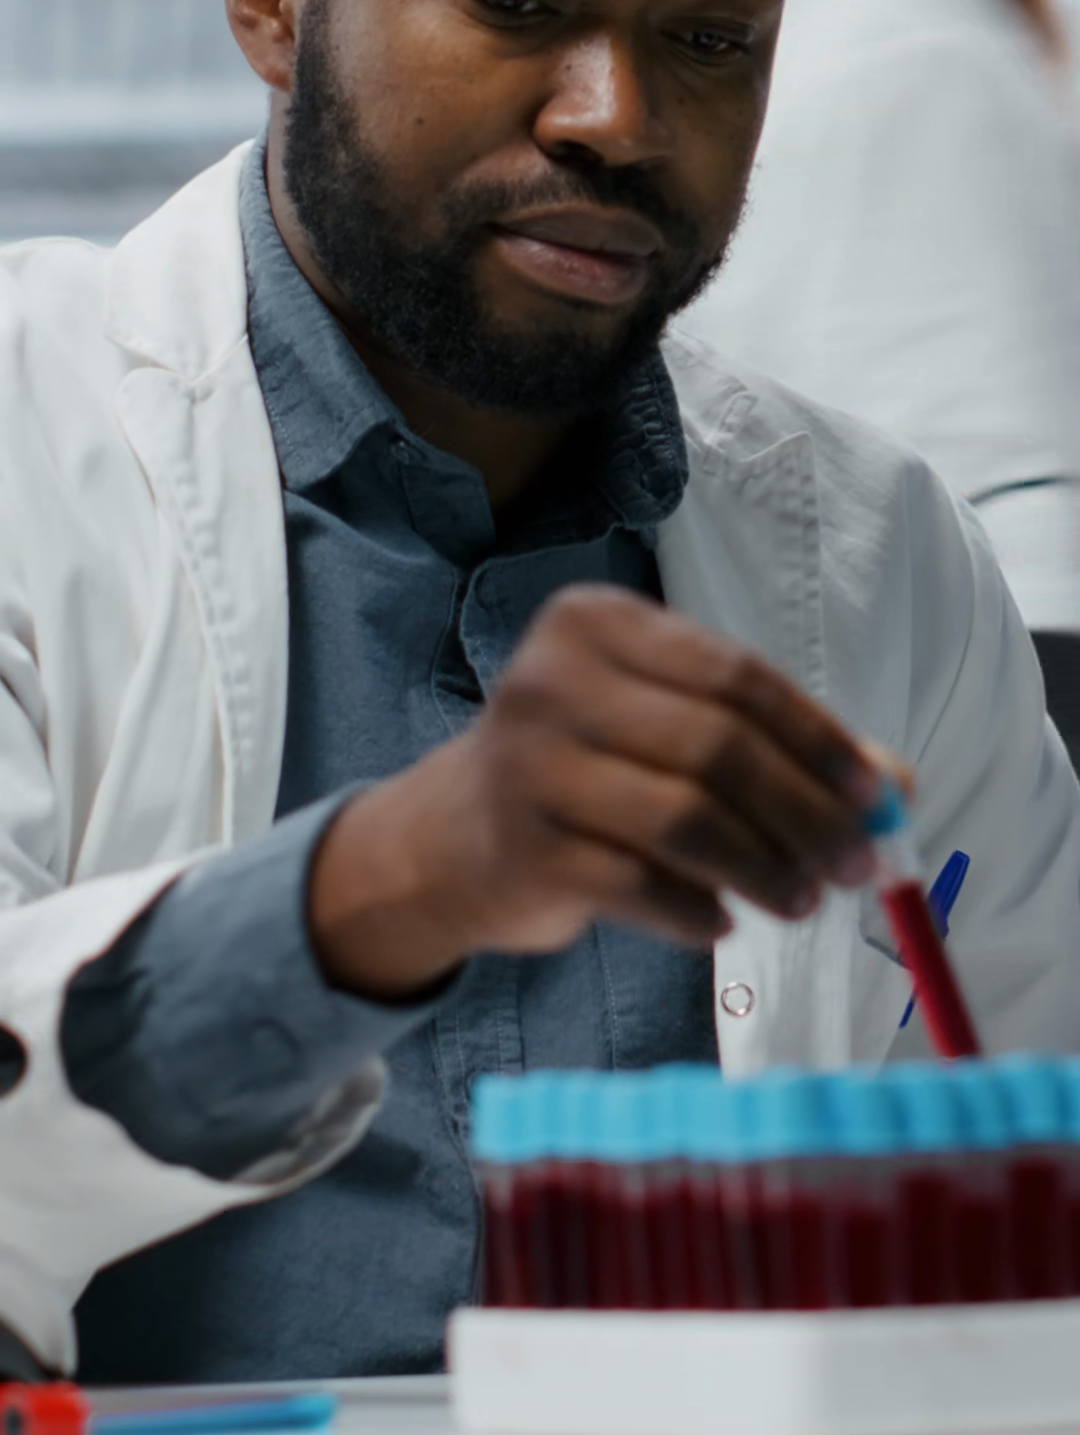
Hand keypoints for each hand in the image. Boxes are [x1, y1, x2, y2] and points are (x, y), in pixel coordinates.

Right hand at [308, 585, 894, 999]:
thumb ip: (776, 749)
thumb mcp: (666, 733)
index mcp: (597, 624)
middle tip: (857, 867)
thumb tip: (896, 792)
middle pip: (717, 746)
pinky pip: (639, 883)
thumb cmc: (584, 772)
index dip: (819, 740)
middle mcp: (552, 677)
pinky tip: (722, 922)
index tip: (877, 797)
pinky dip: (697, 910)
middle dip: (805, 814)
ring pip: (684, 818)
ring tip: (803, 902)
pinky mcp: (520, 845)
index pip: (736, 676)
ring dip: (764, 868)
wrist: (451, 840)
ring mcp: (529, 762)